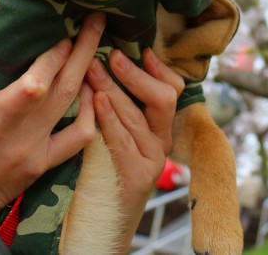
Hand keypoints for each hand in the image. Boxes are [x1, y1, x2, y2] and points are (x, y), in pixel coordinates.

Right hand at [0, 0, 104, 229]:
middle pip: (39, 73)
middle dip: (63, 40)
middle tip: (82, 10)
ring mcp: (22, 142)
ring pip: (65, 97)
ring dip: (84, 61)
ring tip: (98, 32)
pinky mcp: (40, 161)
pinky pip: (77, 134)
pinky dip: (91, 111)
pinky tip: (98, 89)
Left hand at [85, 47, 183, 229]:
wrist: (108, 217)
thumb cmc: (108, 166)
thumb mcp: (121, 130)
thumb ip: (123, 102)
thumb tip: (114, 60)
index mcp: (163, 126)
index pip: (174, 89)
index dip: (159, 68)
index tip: (141, 50)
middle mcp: (164, 140)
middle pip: (164, 98)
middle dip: (134, 74)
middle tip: (109, 55)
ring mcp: (154, 159)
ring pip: (139, 116)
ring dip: (114, 89)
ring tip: (93, 70)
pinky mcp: (139, 176)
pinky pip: (123, 140)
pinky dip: (109, 117)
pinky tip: (96, 101)